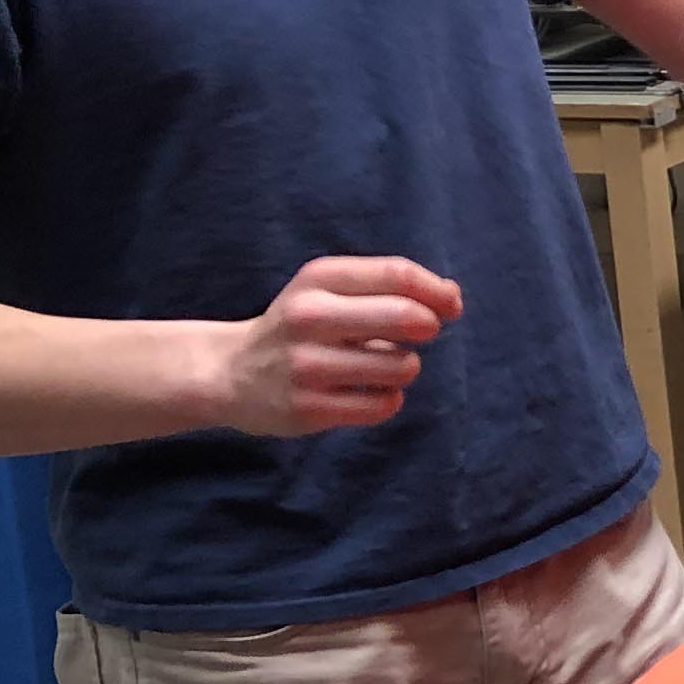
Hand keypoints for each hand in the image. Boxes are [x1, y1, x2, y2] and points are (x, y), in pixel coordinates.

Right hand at [214, 257, 462, 435]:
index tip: (451, 306)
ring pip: (402, 365)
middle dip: (428, 326)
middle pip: (405, 316)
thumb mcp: (331, 290)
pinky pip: (383, 404)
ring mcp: (305, 365)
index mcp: (318, 279)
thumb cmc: (301, 325)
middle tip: (423, 333)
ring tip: (384, 365)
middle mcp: (308, 317)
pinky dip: (388, 399)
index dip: (437, 292)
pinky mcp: (308, 408)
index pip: (398, 274)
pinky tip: (369, 392)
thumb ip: (389, 286)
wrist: (231, 372)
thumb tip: (452, 295)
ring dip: (406, 366)